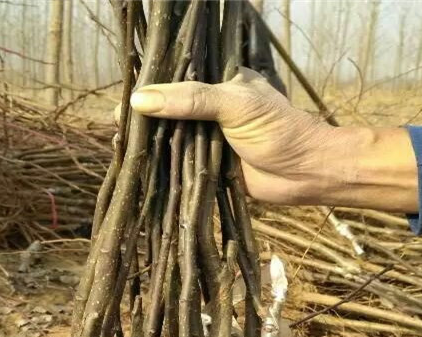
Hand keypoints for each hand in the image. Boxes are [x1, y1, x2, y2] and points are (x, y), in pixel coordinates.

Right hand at [130, 68, 417, 211]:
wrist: (305, 173)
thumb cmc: (278, 130)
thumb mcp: (234, 104)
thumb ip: (190, 99)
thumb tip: (139, 101)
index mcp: (218, 83)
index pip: (176, 77)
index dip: (150, 85)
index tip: (124, 95)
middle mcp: (209, 109)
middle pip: (169, 110)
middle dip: (145, 118)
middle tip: (117, 125)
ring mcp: (208, 140)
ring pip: (172, 139)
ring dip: (151, 145)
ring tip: (122, 146)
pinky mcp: (208, 169)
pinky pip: (180, 166)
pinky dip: (163, 169)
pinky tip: (141, 169)